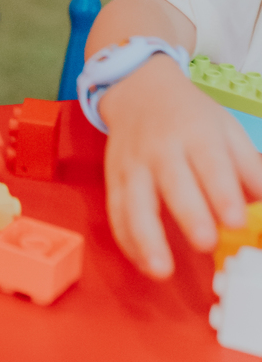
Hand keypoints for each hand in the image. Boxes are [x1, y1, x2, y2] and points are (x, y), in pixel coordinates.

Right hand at [102, 55, 261, 276]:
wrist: (140, 91)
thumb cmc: (191, 118)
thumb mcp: (227, 130)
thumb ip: (249, 168)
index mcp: (196, 134)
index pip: (210, 165)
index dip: (222, 193)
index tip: (235, 221)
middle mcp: (161, 149)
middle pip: (173, 184)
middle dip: (189, 215)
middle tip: (206, 242)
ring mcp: (133, 165)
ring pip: (135, 204)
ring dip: (146, 238)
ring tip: (161, 270)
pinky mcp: (114, 180)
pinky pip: (116, 213)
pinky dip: (127, 241)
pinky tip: (144, 264)